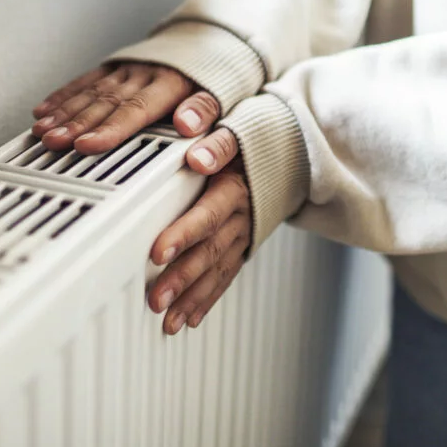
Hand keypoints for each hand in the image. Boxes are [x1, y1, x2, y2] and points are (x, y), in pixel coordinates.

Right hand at [32, 63, 220, 152]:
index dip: (110, 130)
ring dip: (63, 112)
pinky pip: (85, 81)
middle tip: (53, 141)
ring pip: (90, 92)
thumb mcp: (223, 92)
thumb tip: (188, 125)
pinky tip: (44, 109)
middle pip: (105, 103)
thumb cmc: (216, 73)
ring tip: (42, 130)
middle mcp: (142, 74)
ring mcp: (126, 69)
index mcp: (169, 84)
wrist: (209, 35)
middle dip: (76, 124)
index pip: (135, 110)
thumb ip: (205, 109)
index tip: (87, 145)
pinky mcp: (115, 66)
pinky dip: (63, 95)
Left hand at [147, 128, 249, 333]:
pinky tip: (188, 318)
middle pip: (210, 249)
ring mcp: (244, 233)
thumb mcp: (237, 127)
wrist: (291, 150)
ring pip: (217, 269)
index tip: (157, 251)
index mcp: (236, 184)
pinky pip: (226, 276)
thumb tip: (198, 150)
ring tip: (166, 319)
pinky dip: (207, 300)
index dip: (184, 233)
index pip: (209, 213)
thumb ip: (217, 138)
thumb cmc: (251, 138)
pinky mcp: (244, 246)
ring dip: (191, 296)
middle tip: (155, 297)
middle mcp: (242, 213)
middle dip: (182, 276)